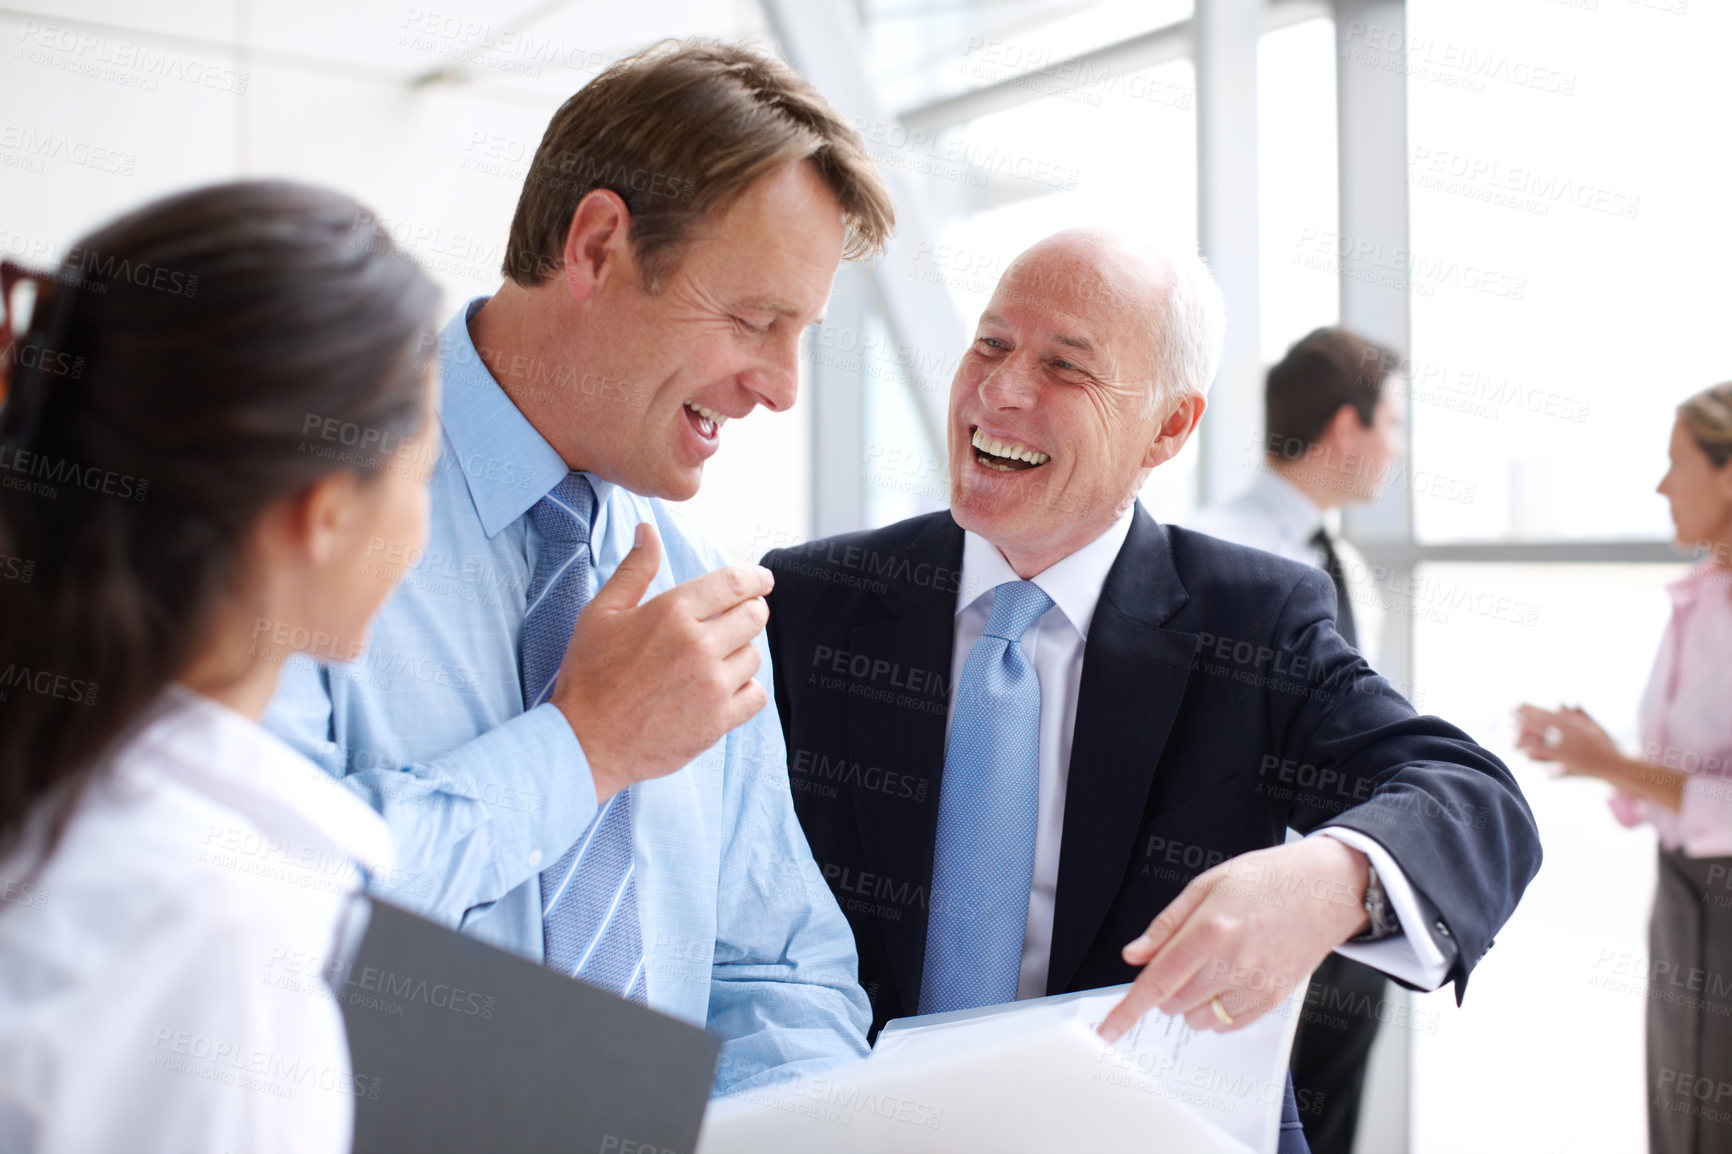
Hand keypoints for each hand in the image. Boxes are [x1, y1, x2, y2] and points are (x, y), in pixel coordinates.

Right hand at [551, 522, 772, 802]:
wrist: (585, 742)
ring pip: (754, 655)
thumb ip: (634, 570)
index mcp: (672, 613)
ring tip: (713, 660)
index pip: (735, 583)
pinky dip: (744, 690)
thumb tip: (648, 530)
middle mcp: (698, 646)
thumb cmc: (589, 675)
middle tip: (734, 619)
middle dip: (749, 612)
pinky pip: (755, 695)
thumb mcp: (601, 613)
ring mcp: (711, 686)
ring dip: (740, 653)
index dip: (756, 578)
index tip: (762, 581)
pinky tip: (721, 689)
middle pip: (754, 616)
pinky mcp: (717, 721)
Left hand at [1097, 839, 1370, 1041]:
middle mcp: (1233, 963)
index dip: (1128, 1010)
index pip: (1158, 981)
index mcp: (1210, 929)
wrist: (1324, 889)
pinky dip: (1217, 1011)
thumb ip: (1166, 925)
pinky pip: (1229, 1025)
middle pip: (1174, 1003)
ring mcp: (1256, 985)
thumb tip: (1134, 956)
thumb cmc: (1266, 879)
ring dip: (1192, 1001)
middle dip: (1167, 986)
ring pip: (1198, 1019)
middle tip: (1186, 954)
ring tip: (1213, 963)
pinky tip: (1229, 979)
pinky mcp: (1274, 999)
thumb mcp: (1207, 885)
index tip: (1107, 1031)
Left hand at [1514, 703, 1618, 779]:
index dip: (1533, 710)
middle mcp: (1572, 736)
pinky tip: (1525, 752)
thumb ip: (1579, 714)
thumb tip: (1563, 703)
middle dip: (1526, 719)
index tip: (1519, 705)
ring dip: (1529, 735)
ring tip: (1512, 731)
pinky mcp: (1571, 763)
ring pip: (1546, 740)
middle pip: (1545, 725)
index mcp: (1576, 726)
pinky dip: (1539, 754)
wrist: (1619, 766)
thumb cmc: (1608, 746)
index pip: (1550, 715)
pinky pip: (1552, 757)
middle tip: (1509, 714)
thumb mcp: (1595, 727)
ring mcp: (1571, 749)